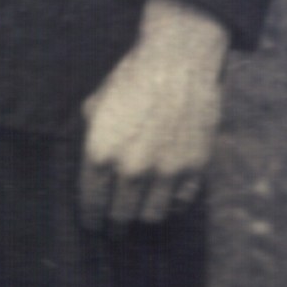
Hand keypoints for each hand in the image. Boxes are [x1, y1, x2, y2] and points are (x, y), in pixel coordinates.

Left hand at [78, 0, 227, 230]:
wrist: (178, 58)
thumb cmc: (132, 76)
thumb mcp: (98, 104)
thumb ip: (92, 138)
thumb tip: (93, 162)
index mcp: (100, 154)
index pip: (91, 206)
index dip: (92, 220)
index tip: (94, 225)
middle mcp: (131, 169)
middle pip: (121, 217)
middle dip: (116, 225)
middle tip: (116, 227)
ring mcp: (166, 171)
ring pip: (152, 216)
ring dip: (144, 216)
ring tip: (142, 212)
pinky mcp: (195, 168)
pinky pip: (182, 202)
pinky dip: (173, 204)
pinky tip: (168, 197)